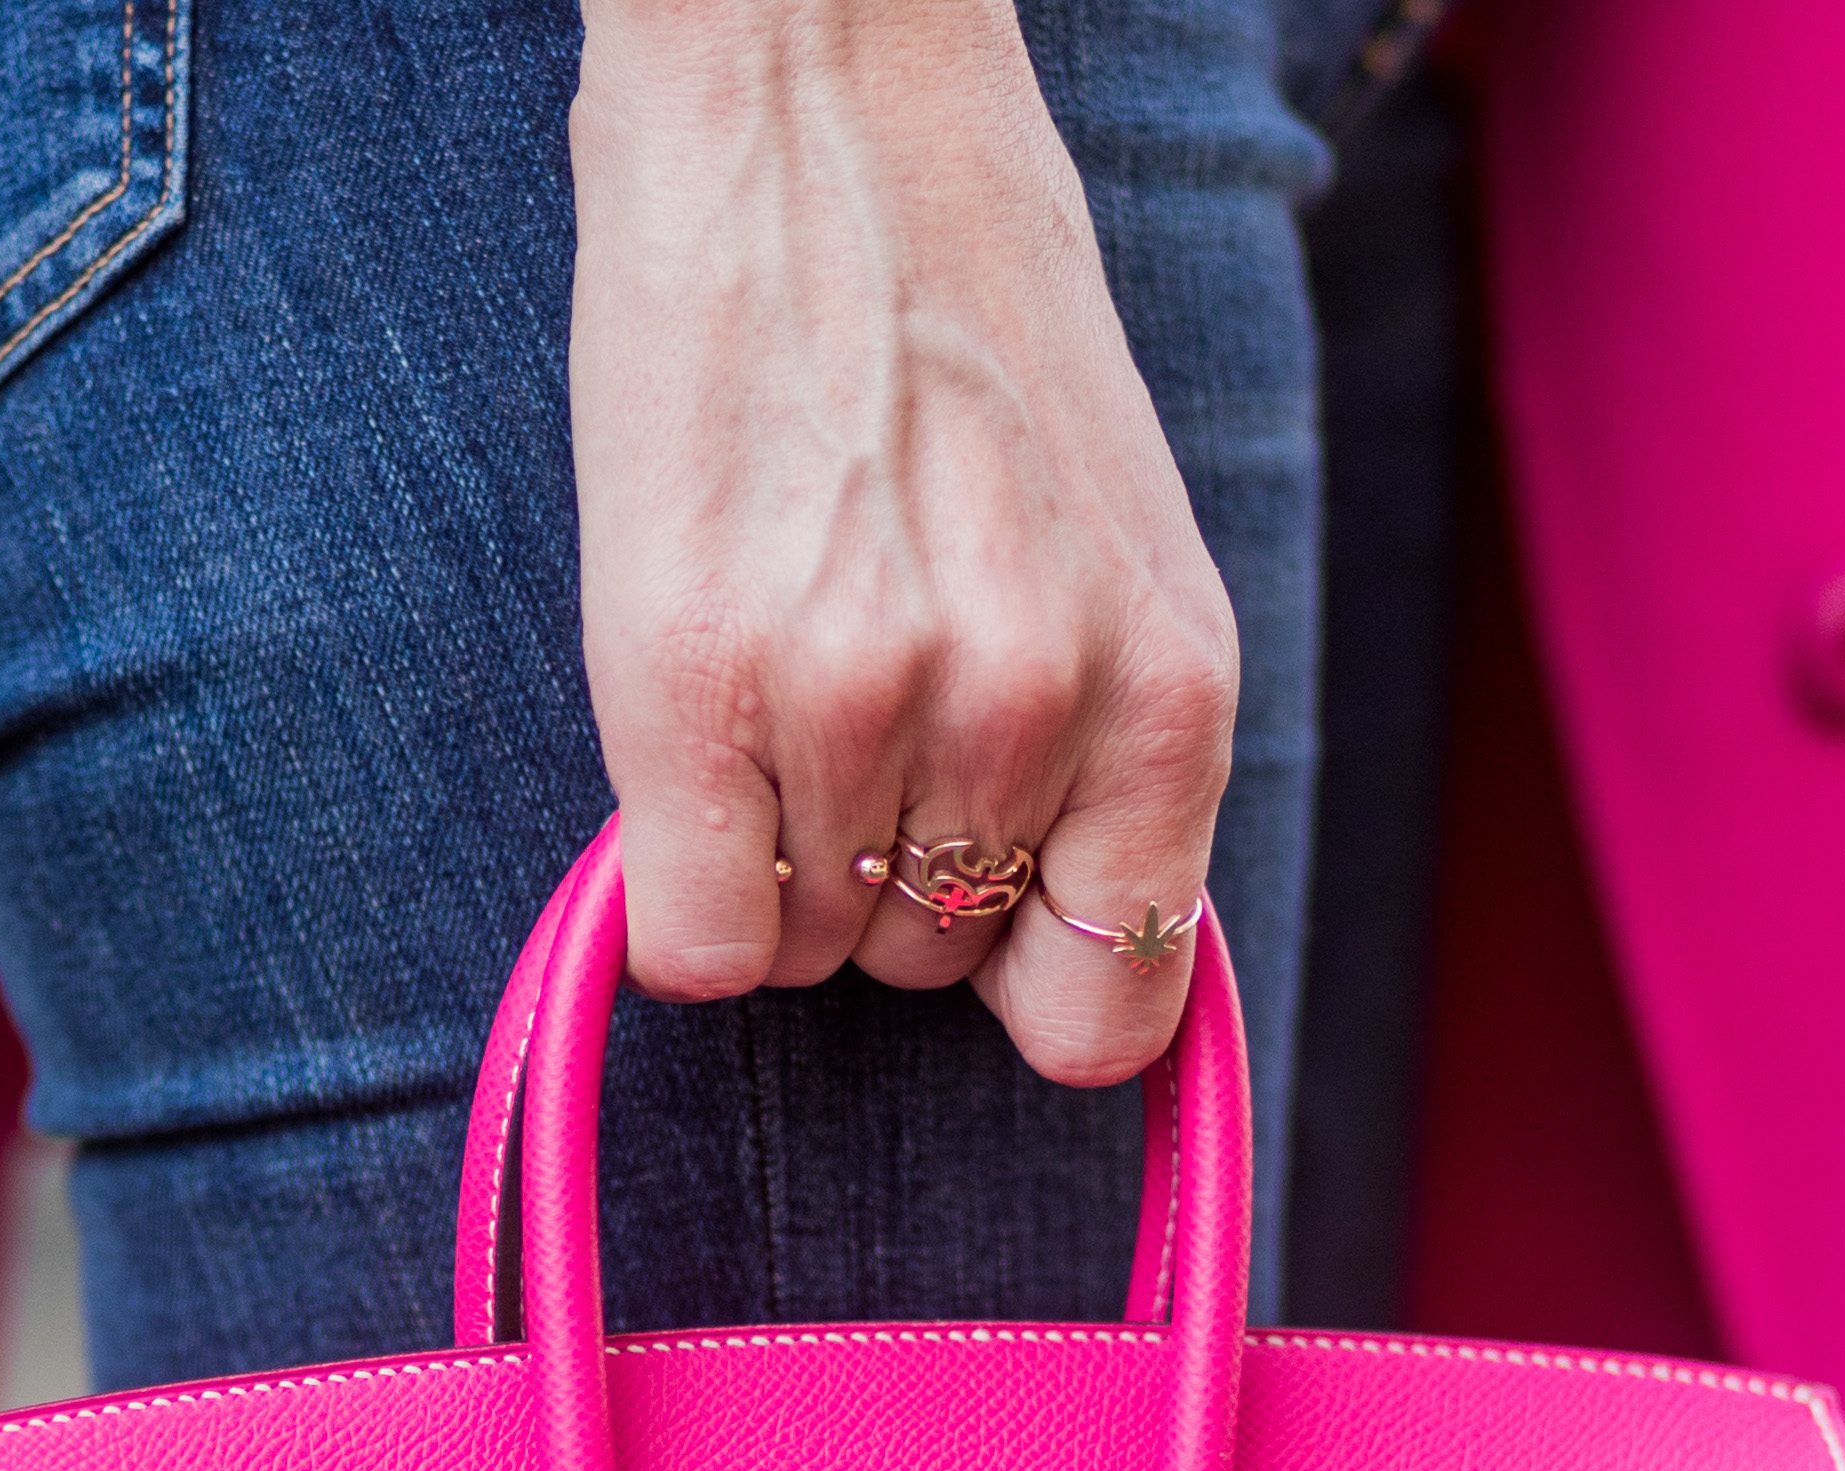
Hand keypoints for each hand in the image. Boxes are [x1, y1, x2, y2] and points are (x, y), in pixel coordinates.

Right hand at [567, 0, 1235, 1081]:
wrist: (823, 93)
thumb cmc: (967, 311)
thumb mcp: (1116, 546)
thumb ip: (1109, 748)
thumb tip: (1053, 967)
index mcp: (1170, 687)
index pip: (1110, 1003)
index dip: (1024, 973)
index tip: (976, 909)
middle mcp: (1033, 708)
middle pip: (929, 962)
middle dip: (883, 869)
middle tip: (846, 689)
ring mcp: (862, 694)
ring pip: (804, 950)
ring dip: (769, 850)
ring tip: (770, 660)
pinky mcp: (694, 675)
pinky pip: (691, 943)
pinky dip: (674, 897)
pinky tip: (683, 755)